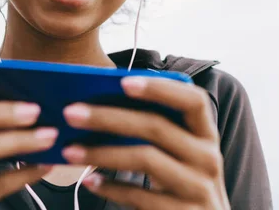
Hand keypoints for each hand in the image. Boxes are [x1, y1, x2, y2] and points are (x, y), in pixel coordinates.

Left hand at [61, 77, 230, 209]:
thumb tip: (102, 105)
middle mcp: (208, 158)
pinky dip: (111, 188)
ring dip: (102, 153)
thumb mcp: (181, 154)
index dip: (161, 88)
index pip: (194, 100)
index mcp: (206, 135)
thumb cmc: (184, 183)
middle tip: (71, 112)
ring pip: (145, 159)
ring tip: (70, 150)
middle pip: (157, 127)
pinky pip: (139, 196)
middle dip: (110, 117)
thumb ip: (158, 130)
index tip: (124, 82)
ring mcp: (198, 189)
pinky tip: (90, 181)